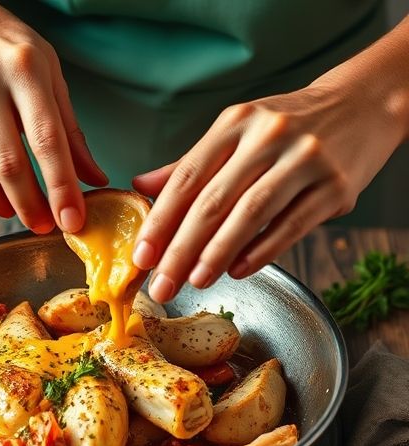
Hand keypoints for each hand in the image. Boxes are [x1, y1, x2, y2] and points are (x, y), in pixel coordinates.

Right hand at [0, 0, 105, 231]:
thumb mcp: (47, 72)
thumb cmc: (3, 48)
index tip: (73, 219)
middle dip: (31, 205)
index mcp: (23, 66)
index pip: (46, 138)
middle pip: (8, 164)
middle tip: (45, 225)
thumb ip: (70, 128)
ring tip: (17, 212)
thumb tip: (93, 178)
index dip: (61, 186)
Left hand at [132, 77, 406, 302]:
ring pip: (250, 214)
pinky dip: (261, 252)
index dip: (160, 222)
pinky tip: (237, 271)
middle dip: (181, 250)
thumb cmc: (289, 125)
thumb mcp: (238, 131)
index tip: (140, 257)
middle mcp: (268, 136)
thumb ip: (191, 163)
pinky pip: (291, 226)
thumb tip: (139, 186)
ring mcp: (305, 159)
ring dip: (217, 253)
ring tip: (195, 281)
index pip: (186, 178)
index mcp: (235, 123)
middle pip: (213, 202)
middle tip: (160, 284)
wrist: (364, 104)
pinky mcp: (336, 185)